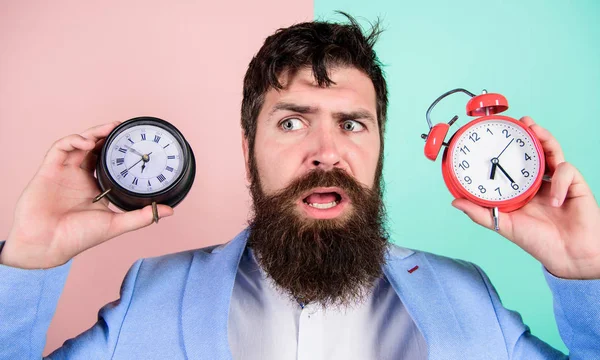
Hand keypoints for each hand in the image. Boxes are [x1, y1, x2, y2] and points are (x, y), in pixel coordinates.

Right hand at [0, 122, 173, 268]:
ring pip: (79, 143)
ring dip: (94, 133)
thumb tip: (170, 210)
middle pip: (95, 148)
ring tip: (110, 129)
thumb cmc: (77, 237)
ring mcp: (64, 172)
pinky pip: (60, 148)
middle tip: (122, 127)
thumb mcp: (115, 224)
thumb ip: (141, 216)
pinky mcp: (49, 170)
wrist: (47, 244)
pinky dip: (74, 140)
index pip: (108, 161)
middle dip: (107, 135)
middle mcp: (80, 177)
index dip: (119, 150)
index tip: (134, 141)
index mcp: (95, 186)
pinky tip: (88, 143)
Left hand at [452, 116, 599, 279]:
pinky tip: (555, 200)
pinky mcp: (575, 185)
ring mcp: (558, 182)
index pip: (514, 162)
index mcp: (522, 189)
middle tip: (521, 122)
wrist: (569, 256)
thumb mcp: (504, 225)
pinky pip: (567, 171)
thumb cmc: (538, 242)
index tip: (495, 135)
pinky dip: (560, 182)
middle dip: (530, 134)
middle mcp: (540, 182)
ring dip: (545, 139)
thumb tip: (455, 201)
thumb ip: (480, 213)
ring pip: (553, 152)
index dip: (508, 148)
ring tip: (535, 130)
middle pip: (536, 151)